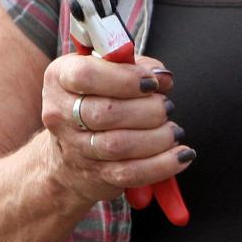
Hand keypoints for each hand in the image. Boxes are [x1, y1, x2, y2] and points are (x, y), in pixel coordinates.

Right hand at [40, 54, 193, 203]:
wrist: (71, 154)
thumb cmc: (100, 99)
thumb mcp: (112, 71)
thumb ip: (139, 67)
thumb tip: (163, 77)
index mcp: (60, 78)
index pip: (85, 75)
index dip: (124, 78)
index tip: (151, 82)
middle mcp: (60, 114)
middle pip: (104, 113)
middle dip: (147, 109)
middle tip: (167, 107)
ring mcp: (76, 148)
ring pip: (119, 145)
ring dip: (158, 137)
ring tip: (173, 130)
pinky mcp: (96, 175)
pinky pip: (131, 173)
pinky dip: (162, 164)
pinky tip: (181, 154)